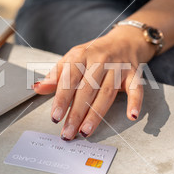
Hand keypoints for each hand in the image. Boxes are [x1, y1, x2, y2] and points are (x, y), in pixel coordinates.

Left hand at [33, 26, 155, 139]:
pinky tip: (131, 115)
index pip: (69, 80)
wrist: (123, 41)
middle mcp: (99, 60)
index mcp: (80, 56)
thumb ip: (55, 76)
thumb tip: (37, 88)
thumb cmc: (93, 54)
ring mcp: (118, 67)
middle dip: (76, 113)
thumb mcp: (70, 59)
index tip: (55, 117)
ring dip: (96, 114)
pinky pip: (136, 89)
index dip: (61, 99)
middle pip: (87, 89)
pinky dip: (135, 102)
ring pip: (106, 93)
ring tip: (85, 131)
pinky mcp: (133, 74)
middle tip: (68, 132)